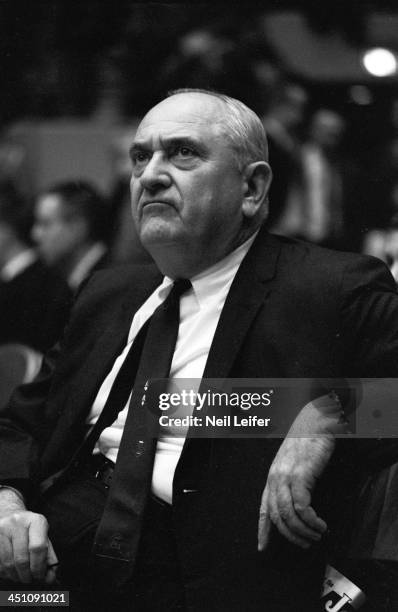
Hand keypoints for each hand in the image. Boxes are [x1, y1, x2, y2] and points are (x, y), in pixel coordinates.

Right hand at [0, 489, 57, 583]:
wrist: (9, 513)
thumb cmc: (30, 529)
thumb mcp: (44, 536)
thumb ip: (49, 556)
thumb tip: (50, 577)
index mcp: (36, 521)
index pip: (38, 547)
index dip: (39, 567)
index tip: (40, 576)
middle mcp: (18, 522)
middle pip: (22, 559)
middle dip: (27, 575)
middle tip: (31, 580)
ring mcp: (2, 530)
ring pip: (8, 564)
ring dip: (16, 576)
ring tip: (22, 576)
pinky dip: (6, 573)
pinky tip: (12, 571)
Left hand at [258, 392, 347, 550]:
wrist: (316, 421)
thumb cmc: (308, 440)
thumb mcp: (294, 463)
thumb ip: (292, 481)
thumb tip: (297, 505)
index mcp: (272, 476)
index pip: (263, 508)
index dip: (262, 529)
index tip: (262, 547)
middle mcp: (275, 477)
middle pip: (276, 516)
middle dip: (290, 536)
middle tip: (306, 544)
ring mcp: (286, 476)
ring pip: (288, 515)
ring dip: (303, 531)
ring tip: (316, 535)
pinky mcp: (301, 475)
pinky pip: (302, 507)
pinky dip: (311, 521)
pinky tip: (320, 524)